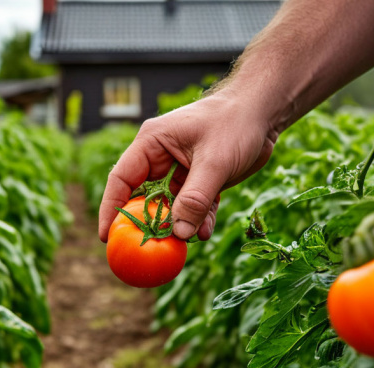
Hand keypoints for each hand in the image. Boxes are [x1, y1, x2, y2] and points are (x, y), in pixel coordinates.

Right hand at [98, 90, 276, 241]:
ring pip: (171, 206)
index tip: (108, 237)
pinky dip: (199, 220)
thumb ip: (195, 199)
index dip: (111, 209)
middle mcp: (161, 157)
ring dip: (179, 225)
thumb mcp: (214, 162)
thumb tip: (179, 233)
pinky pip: (193, 206)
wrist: (265, 112)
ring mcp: (180, 170)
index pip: (121, 179)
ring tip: (188, 241)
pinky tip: (206, 231)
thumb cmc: (236, 123)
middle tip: (147, 249)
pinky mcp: (200, 180)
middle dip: (148, 223)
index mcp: (152, 143)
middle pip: (143, 197)